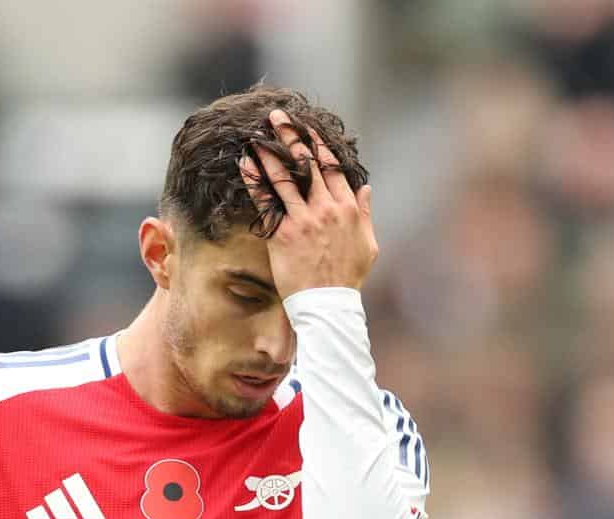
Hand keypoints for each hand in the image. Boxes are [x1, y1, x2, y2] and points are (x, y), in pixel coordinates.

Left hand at [241, 108, 377, 297]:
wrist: (328, 305)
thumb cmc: (347, 279)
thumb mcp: (368, 245)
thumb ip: (366, 214)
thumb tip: (366, 188)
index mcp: (348, 208)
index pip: (332, 166)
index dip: (318, 143)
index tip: (307, 127)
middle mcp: (327, 208)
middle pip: (308, 163)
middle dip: (292, 136)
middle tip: (278, 117)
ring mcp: (305, 220)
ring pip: (285, 177)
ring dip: (270, 151)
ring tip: (257, 133)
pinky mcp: (284, 234)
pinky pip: (267, 201)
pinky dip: (255, 180)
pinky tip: (246, 163)